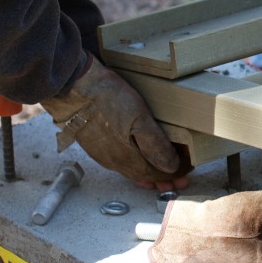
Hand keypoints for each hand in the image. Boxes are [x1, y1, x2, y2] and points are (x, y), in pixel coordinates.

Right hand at [41, 54, 188, 189]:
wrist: (72, 86)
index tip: (189, 168)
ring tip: (164, 174)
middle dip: (165, 176)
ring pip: (132, 170)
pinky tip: (137, 162)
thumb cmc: (107, 98)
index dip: (175, 173)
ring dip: (150, 173)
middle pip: (146, 175)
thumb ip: (155, 145)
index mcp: (127, 158)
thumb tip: (171, 167)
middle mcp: (114, 161)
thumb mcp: (139, 118)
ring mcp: (103, 153)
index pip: (157, 174)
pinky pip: (120, 162)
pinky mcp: (95, 144)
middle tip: (182, 175)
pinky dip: (135, 166)